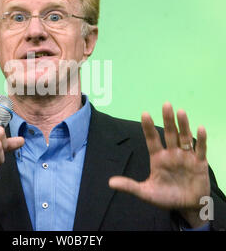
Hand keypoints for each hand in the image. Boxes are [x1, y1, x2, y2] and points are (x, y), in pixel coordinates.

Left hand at [108, 102, 209, 227]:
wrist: (187, 207)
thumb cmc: (165, 198)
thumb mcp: (146, 193)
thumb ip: (130, 186)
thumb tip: (110, 182)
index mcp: (158, 158)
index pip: (152, 139)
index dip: (148, 127)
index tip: (145, 113)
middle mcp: (171, 153)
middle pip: (170, 133)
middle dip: (168, 120)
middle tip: (166, 104)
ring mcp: (186, 157)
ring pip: (184, 138)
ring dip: (183, 125)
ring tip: (180, 112)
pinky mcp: (199, 163)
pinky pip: (200, 150)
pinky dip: (201, 140)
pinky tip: (200, 129)